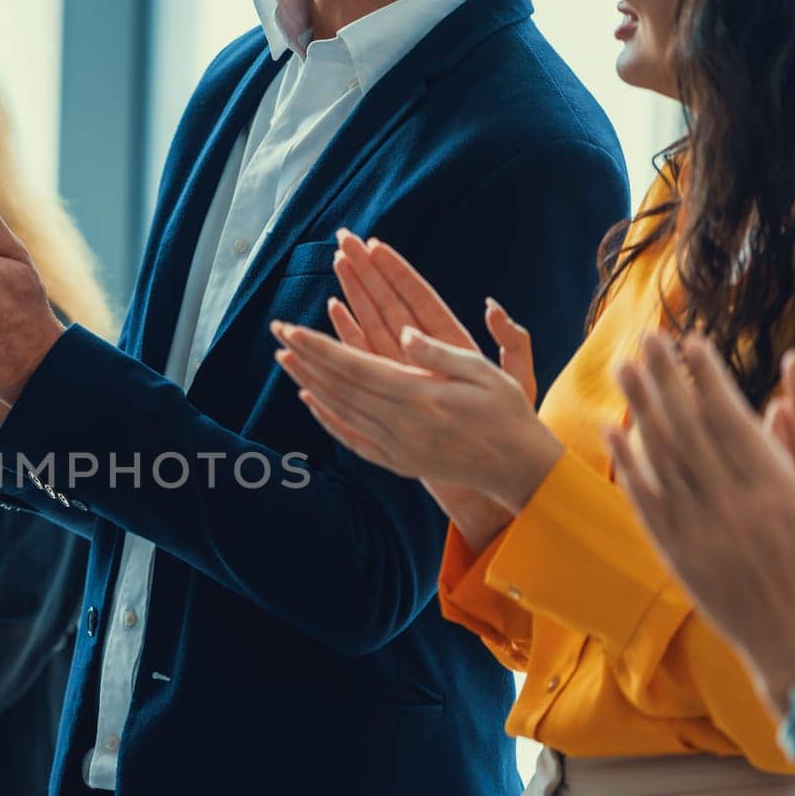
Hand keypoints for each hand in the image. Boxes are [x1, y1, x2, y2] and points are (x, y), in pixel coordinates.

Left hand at [300, 230, 540, 546]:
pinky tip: (310, 399)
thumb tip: (405, 334)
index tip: (292, 327)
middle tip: (278, 329)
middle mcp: (398, 423)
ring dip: (308, 382)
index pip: (354, 365)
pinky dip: (326, 417)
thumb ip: (440, 353)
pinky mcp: (396, 461)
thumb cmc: (506, 412)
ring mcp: (394, 445)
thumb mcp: (483, 373)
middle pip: (338, 385)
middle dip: (305, 356)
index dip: (318, 346)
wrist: (516, 468)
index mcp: (418, 395)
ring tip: (284, 358)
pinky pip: (351, 437)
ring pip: (339, 409)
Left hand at [606, 334, 794, 710]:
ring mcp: (694, 529)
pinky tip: (613, 429)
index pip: (729, 418)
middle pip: (684, 427)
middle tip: (645, 337)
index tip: (692, 341)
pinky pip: (642, 499)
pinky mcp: (673, 552)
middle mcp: (726, 505)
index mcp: (773, 490)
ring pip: (658, 456)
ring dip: (638, 407)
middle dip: (664, 378)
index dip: (706, 376)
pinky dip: (627, 461)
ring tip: (622, 367)